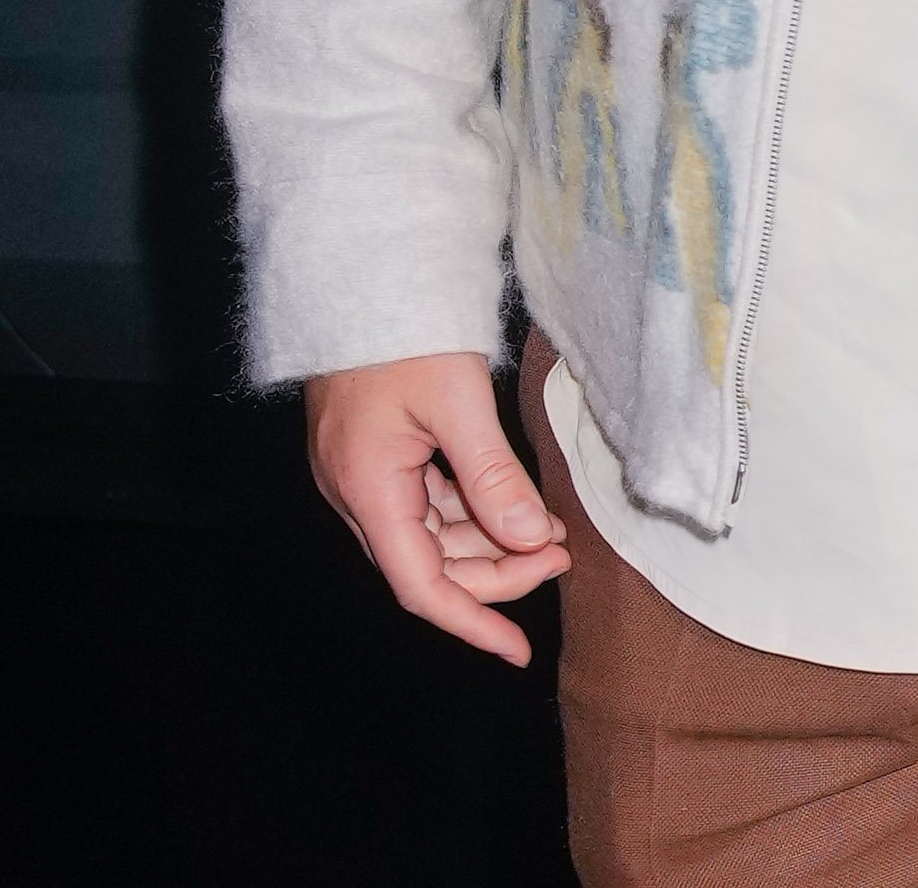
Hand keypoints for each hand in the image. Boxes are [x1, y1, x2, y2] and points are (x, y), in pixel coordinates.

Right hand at [305, 350, 570, 663]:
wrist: (358, 269)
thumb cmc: (401, 325)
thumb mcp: (457, 398)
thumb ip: (494, 476)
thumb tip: (532, 538)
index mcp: (367, 489)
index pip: (421, 586)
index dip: (473, 621)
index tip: (518, 648)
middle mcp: (356, 491)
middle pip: (428, 564)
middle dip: (496, 573)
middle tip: (560, 557)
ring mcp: (363, 472)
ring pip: (430, 534)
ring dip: (487, 541)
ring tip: (549, 534)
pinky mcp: (376, 450)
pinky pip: (425, 501)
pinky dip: (470, 510)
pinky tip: (512, 505)